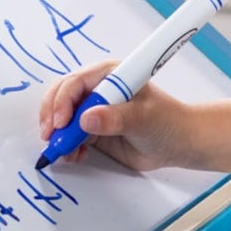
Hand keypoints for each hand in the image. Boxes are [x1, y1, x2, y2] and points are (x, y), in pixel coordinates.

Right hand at [37, 59, 196, 170]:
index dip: (63, 101)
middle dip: (53, 117)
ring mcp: (94, 109)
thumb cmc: (167, 122)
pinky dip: (68, 146)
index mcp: (109, 75)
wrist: (179, 144)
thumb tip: (86, 118)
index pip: (75, 82)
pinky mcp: (94, 130)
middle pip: (62, 97)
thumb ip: (115, 118)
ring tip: (65, 152)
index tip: (61, 123)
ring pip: (63, 118)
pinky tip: (75, 156)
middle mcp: (98, 89)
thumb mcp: (143, 119)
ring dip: (59, 135)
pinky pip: (72, 136)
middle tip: (50, 138)